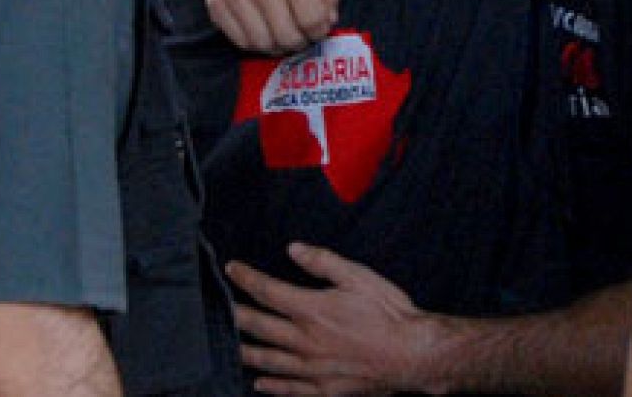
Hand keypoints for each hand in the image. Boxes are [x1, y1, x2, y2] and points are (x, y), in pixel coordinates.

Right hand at [206, 0, 338, 52]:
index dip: (319, 29)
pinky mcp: (217, 3)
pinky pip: (241, 41)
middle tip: (301, 34)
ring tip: (283, 32)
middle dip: (300, 41)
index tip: (318, 27)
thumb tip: (329, 21)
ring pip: (263, 44)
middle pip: (288, 37)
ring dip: (277, 45)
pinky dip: (255, 41)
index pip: (311, 19)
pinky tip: (263, 28)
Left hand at [227, 244, 445, 394]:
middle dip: (235, 314)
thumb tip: (293, 249)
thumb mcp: (359, 277)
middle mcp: (305, 341)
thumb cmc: (389, 313)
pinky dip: (271, 385)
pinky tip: (259, 382)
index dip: (246, 278)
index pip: (267, 291)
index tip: (232, 269)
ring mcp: (312, 369)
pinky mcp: (323, 389)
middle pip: (259, 326)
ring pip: (267, 360)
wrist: (413, 355)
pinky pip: (289, 389)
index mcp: (312, 310)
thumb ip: (323, 262)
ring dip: (245, 350)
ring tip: (228, 344)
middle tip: (218, 306)